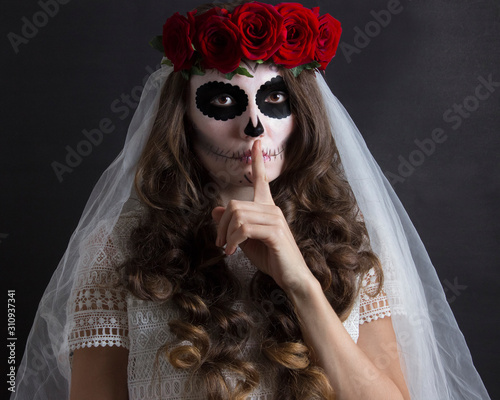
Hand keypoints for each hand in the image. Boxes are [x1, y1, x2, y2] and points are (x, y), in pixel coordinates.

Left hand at [211, 140, 314, 292]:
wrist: (292, 277)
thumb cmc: (271, 258)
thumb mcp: (246, 240)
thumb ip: (233, 224)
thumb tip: (214, 210)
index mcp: (267, 208)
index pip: (262, 180)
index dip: (257, 161)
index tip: (255, 142)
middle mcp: (272, 209)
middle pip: (234, 205)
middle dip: (221, 225)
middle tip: (220, 242)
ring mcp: (275, 219)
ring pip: (237, 216)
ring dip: (226, 235)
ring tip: (227, 248)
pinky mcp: (274, 232)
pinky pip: (244, 228)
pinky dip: (233, 241)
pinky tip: (233, 252)